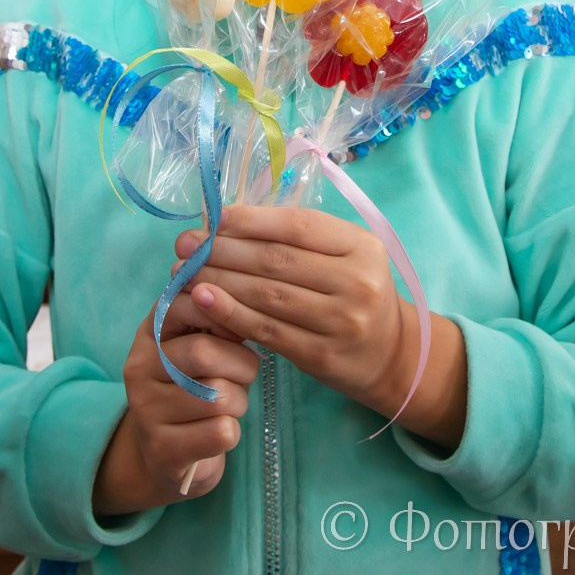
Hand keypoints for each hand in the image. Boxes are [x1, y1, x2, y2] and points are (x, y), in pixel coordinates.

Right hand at [93, 293, 256, 514]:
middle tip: (243, 373)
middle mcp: (138, 368)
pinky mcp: (162, 450)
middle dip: (241, 364)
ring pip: (218, 397)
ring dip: (239, 402)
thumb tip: (243, 303)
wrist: (165, 454)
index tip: (239, 330)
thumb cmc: (194, 388)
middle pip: (205, 352)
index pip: (184, 304)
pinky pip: (221, 433)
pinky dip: (232, 432)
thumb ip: (216, 320)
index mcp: (149, 333)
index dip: (223, 313)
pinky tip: (216, 432)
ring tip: (228, 405)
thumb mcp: (198, 345)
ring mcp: (146, 411)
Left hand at [177, 205, 435, 422]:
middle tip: (185, 245)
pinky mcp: (321, 356)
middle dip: (223, 249)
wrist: (392, 356)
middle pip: (276, 259)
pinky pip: (266, 330)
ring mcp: (341, 322)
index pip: (297, 225)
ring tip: (183, 270)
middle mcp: (356, 281)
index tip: (212, 218)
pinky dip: (229, 314)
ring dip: (218, 280)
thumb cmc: (357, 295)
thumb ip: (300, 239)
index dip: (249, 220)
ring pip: (266, 295)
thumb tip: (228, 221)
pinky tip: (202, 301)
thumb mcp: (347, 256)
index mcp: (361, 246)